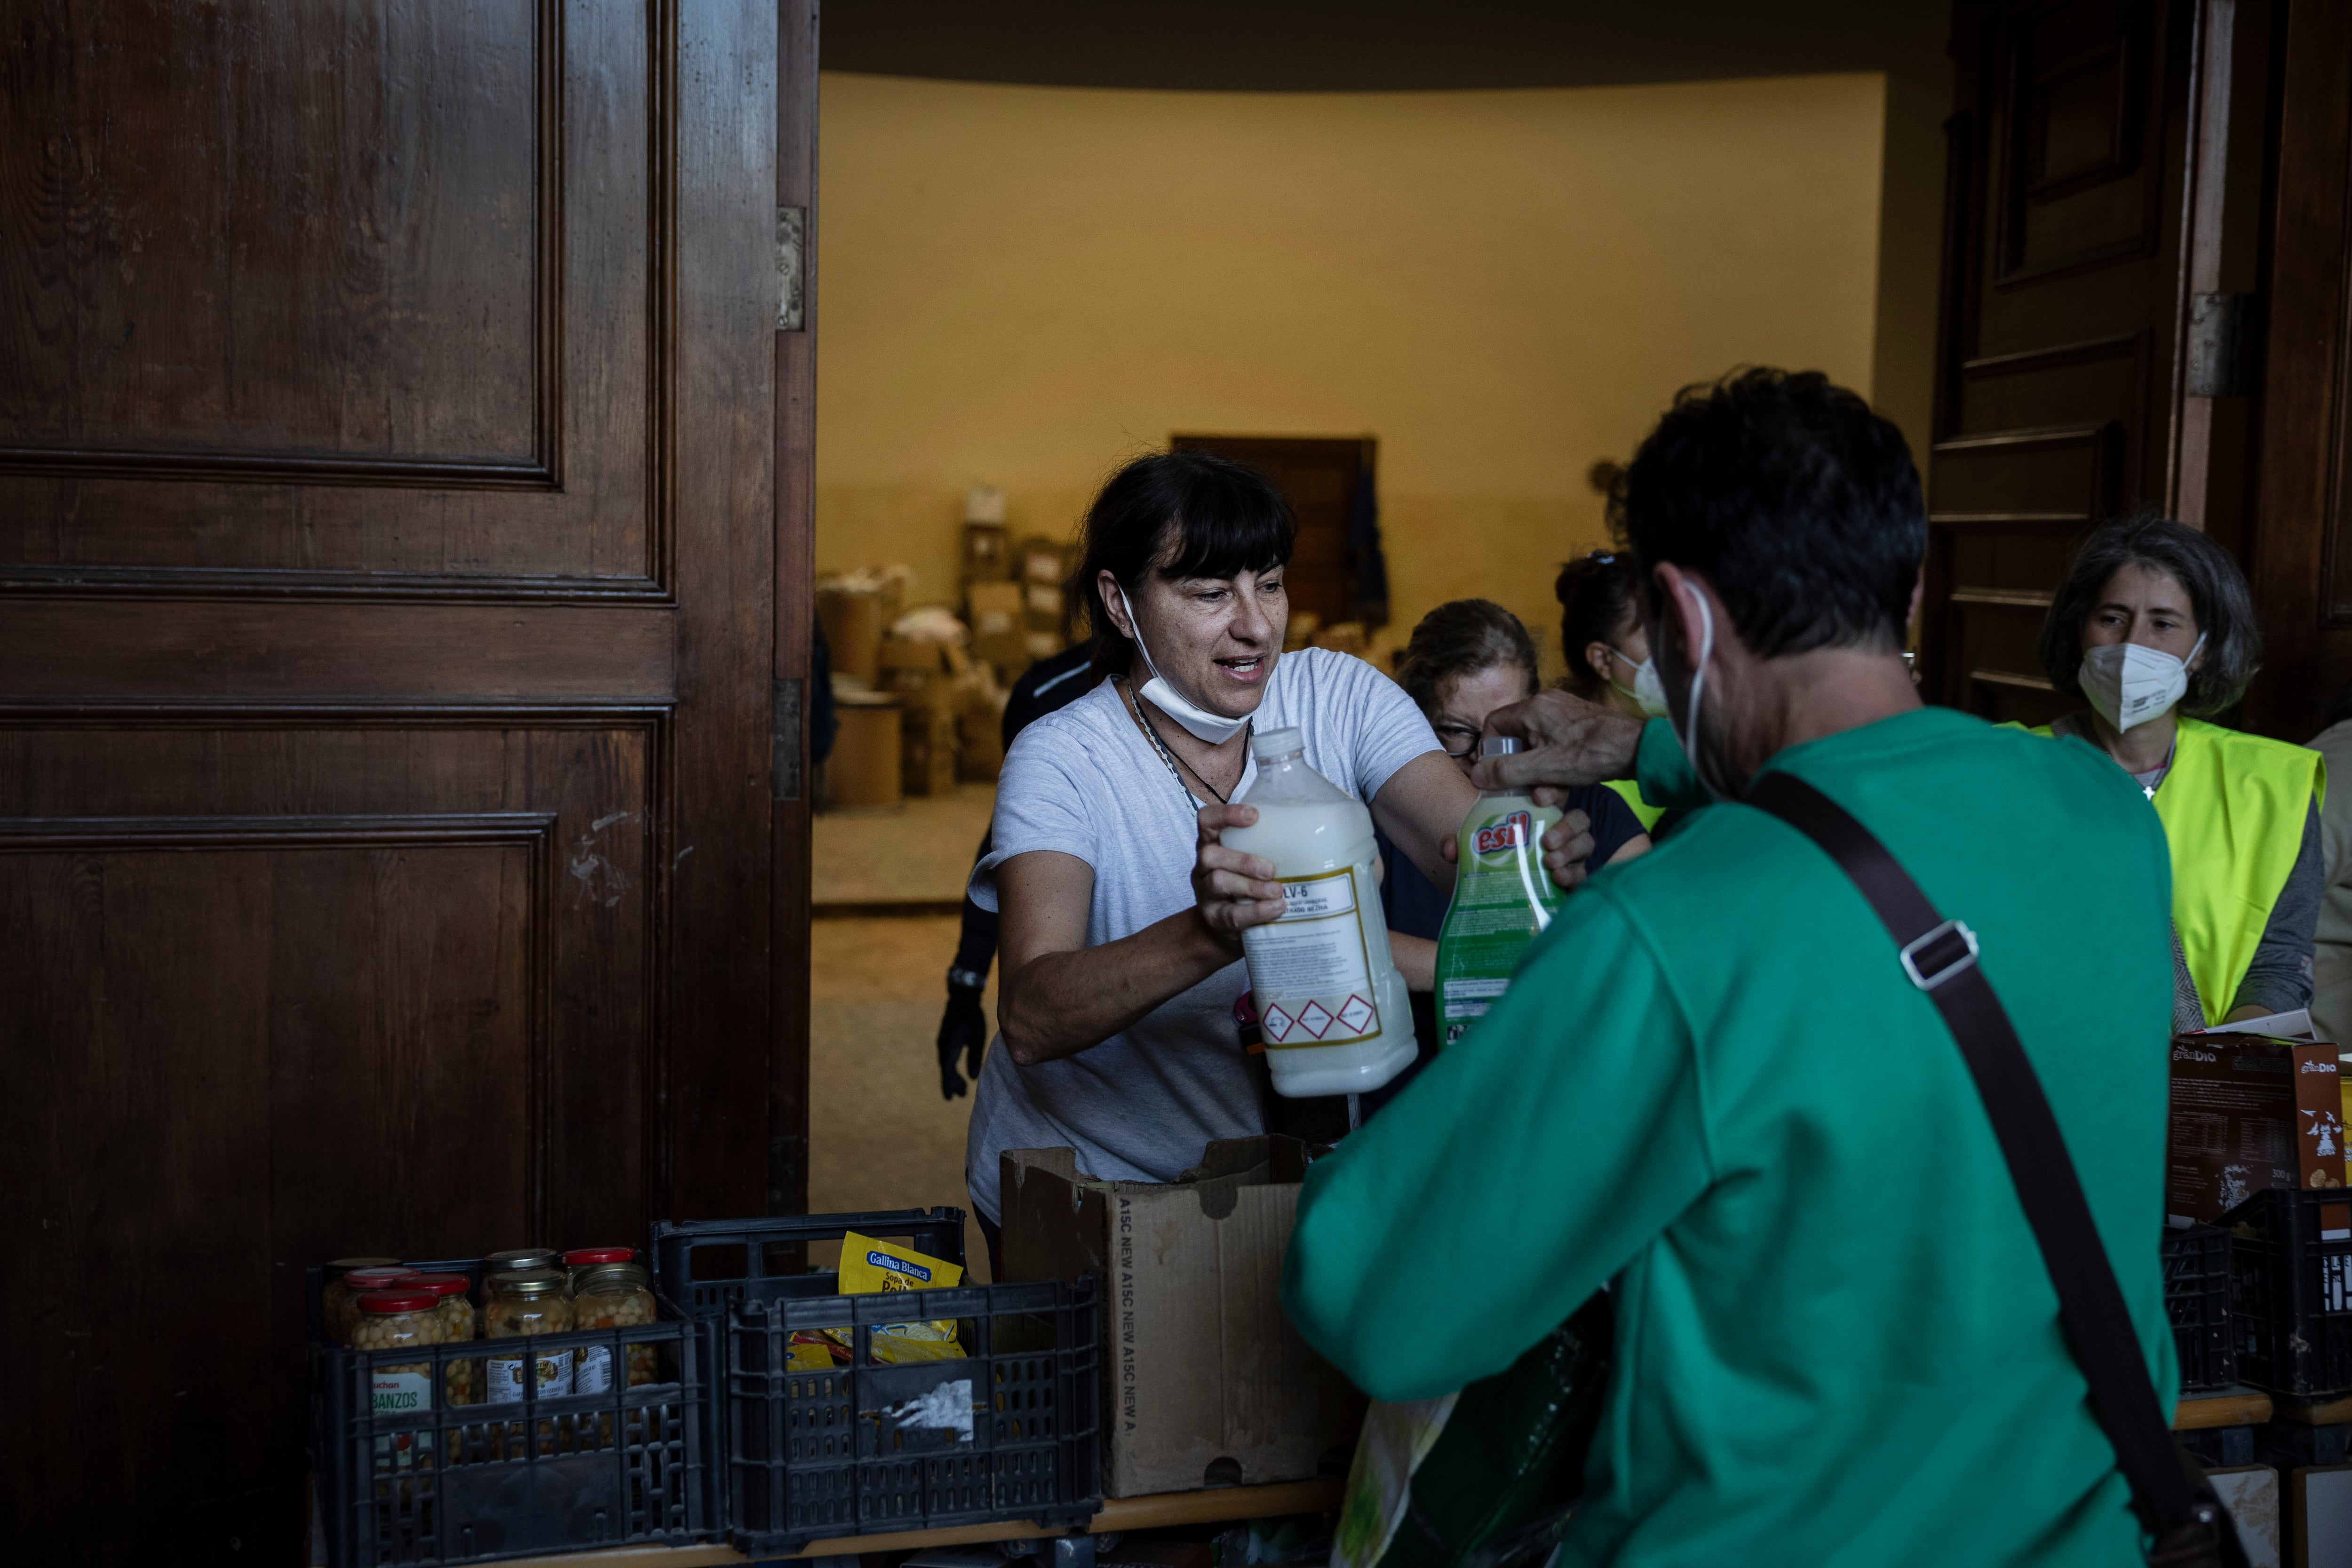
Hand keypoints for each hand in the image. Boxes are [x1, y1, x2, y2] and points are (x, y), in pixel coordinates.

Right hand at [936, 985, 988, 1099]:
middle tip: (961, 1095)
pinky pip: (946, 1057)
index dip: (949, 1085)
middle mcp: (942, 1046)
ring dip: (952, 1076)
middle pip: (946, 1069)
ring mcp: (942, 1042)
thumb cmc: (973, 1018)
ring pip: (946, 1064)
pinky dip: (951, 1067)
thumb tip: (973, 1078)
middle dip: (953, 1083)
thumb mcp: (977, 1038)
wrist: (962, 998)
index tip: (950, 1098)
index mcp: (950, 1047)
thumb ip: (974, 1057)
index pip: (947, 1071)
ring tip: (962, 1088)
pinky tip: (957, 1071)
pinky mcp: (945, 1039)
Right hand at [1192, 803, 1285, 947]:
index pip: (1207, 820)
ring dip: (1251, 886)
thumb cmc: (1247, 884)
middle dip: (1242, 860)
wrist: (1226, 929)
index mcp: (1212, 844)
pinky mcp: (1215, 918)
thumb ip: (1268, 847)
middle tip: (1271, 869)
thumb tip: (1319, 835)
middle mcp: (1204, 867)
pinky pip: (1232, 914)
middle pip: (1210, 855)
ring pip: (1218, 882)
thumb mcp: (1250, 861)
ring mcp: (1205, 894)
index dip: (1226, 814)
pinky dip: (1256, 911)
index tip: (1254, 816)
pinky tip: (1276, 908)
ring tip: (1277, 891)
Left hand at [1441, 804, 1593, 890]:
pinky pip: (1583, 875)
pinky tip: (1560, 880)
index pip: (1556, 794)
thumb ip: (1460, 844)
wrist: (1497, 890)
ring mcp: (1571, 856)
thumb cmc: (1492, 859)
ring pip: (1585, 846)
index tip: (1538, 796)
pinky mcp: (1574, 879)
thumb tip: (1449, 849)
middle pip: (1579, 820)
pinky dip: (1574, 876)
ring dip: (1571, 852)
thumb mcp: (1473, 849)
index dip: (1553, 791)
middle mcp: (1560, 832)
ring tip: (1550, 864)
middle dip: (1567, 827)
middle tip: (1547, 841)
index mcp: (1539, 814)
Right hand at [1472, 690, 1645, 791]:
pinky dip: (1555, 767)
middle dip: (1519, 769)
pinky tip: (1566, 785)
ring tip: (1550, 794)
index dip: (1490, 750)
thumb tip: (1476, 775)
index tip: (1496, 773)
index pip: (1494, 723)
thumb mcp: (1544, 768)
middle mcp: (1546, 704)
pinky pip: (1554, 746)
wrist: (1638, 749)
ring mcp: (1564, 714)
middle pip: (1516, 738)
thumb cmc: (1592, 754)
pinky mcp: (1578, 725)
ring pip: (1537, 746)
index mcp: (1533, 708)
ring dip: (1539, 773)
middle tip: (1524, 789)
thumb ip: (1507, 771)